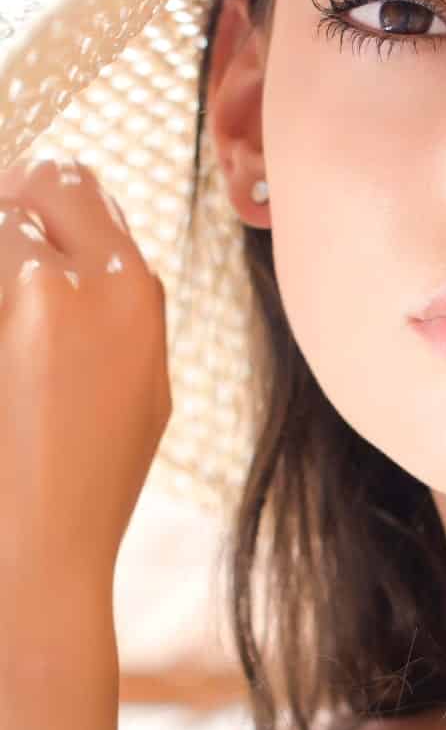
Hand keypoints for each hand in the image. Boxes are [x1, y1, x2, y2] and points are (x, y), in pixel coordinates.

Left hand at [0, 155, 172, 600]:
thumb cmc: (93, 476)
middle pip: (22, 189)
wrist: (37, 544)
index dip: (46, 197)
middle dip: (12, 213)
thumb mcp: (146, 386)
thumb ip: (120, 307)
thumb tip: (83, 252)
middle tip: (12, 264)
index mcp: (130, 294)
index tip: (29, 216)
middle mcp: (70, 283)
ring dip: (2, 262)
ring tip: (14, 325)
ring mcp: (14, 304)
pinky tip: (10, 360)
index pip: (75, 185)